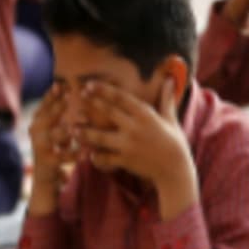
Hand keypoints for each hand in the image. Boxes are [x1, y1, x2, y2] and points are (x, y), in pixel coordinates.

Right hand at [27, 83, 78, 212]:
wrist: (46, 179)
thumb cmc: (55, 149)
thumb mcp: (58, 129)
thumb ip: (62, 114)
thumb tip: (72, 90)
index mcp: (39, 122)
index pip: (45, 105)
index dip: (52, 95)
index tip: (61, 84)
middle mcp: (36, 133)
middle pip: (46, 117)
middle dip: (57, 108)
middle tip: (68, 98)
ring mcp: (40, 148)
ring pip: (52, 136)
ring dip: (65, 131)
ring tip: (75, 127)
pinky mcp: (47, 162)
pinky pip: (61, 157)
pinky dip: (74, 154)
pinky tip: (86, 153)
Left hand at [76, 78, 197, 217]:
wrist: (175, 169)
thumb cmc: (174, 142)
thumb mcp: (170, 118)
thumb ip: (166, 99)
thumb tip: (171, 79)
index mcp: (146, 115)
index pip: (121, 98)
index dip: (104, 90)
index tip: (90, 85)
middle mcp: (135, 128)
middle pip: (108, 113)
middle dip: (92, 104)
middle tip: (78, 97)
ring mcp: (128, 145)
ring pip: (100, 137)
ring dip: (85, 133)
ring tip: (73, 129)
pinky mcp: (125, 160)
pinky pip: (104, 158)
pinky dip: (95, 157)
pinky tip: (88, 154)